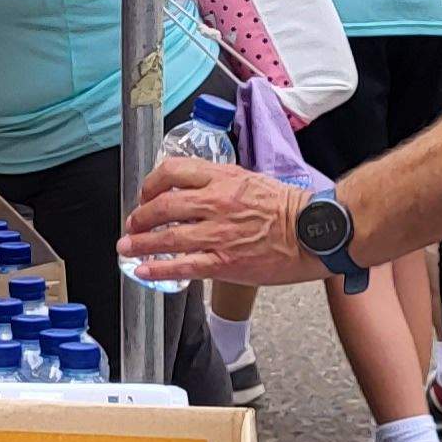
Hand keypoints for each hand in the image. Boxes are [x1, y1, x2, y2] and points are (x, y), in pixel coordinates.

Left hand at [118, 158, 323, 287]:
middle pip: (162, 205)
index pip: (172, 171)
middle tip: (132, 224)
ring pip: (167, 237)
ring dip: (140, 243)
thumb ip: (219, 184)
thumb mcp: (250, 180)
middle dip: (139, 216)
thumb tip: (193, 192)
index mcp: (223, 178)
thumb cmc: (288, 208)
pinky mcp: (224, 262)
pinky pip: (183, 265)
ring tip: (126, 247)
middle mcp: (216, 203)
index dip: (150, 184)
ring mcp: (218, 234)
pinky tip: (143, 269)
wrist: (314, 231)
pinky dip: (158, 268)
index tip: (145, 194)